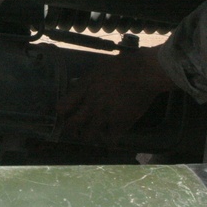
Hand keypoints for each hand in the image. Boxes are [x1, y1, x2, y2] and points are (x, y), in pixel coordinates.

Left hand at [57, 46, 176, 145]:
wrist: (144, 72)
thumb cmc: (123, 65)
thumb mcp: (97, 69)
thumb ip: (86, 81)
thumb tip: (76, 86)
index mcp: (85, 89)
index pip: (63, 107)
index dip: (63, 113)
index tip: (65, 116)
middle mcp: (91, 104)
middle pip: (73, 124)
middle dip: (72, 129)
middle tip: (76, 130)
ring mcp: (105, 115)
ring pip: (89, 136)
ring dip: (90, 137)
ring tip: (93, 137)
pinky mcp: (120, 123)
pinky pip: (110, 139)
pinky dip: (110, 141)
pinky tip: (111, 140)